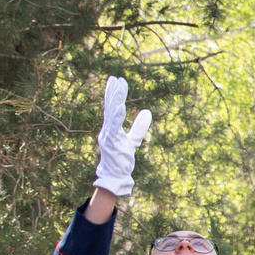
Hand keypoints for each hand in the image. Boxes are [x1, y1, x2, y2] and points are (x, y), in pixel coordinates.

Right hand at [92, 76, 152, 197]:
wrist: (115, 176)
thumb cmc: (121, 159)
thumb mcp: (133, 140)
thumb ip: (139, 127)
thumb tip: (146, 111)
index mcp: (111, 128)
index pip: (113, 107)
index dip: (115, 94)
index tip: (118, 80)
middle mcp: (107, 130)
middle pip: (110, 107)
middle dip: (113, 92)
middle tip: (115, 78)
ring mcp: (108, 136)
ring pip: (111, 114)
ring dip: (115, 100)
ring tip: (118, 86)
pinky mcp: (111, 143)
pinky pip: (114, 127)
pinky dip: (117, 117)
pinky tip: (121, 106)